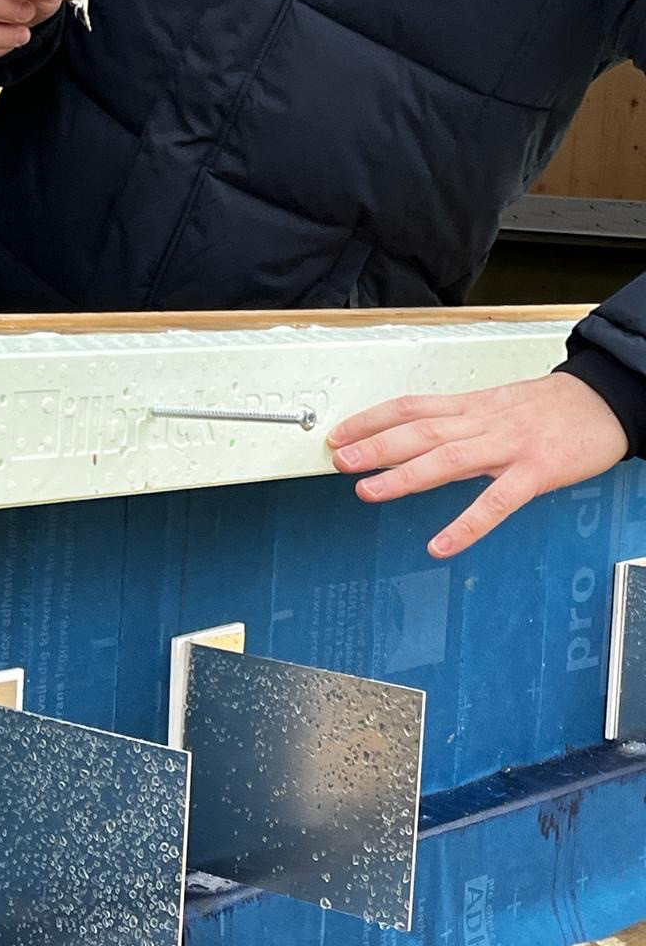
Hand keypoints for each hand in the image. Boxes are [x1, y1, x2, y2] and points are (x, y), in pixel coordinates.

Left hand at [328, 373, 627, 557]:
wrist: (606, 401)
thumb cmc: (549, 409)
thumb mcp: (495, 407)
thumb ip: (455, 426)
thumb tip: (411, 444)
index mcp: (471, 408)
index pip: (412, 408)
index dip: (372, 420)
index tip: (340, 434)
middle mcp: (482, 423)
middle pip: (421, 431)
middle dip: (376, 446)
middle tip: (340, 460)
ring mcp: (508, 448)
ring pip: (449, 460)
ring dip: (405, 476)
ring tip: (369, 491)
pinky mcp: (535, 473)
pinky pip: (496, 501)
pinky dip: (467, 524)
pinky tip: (442, 544)